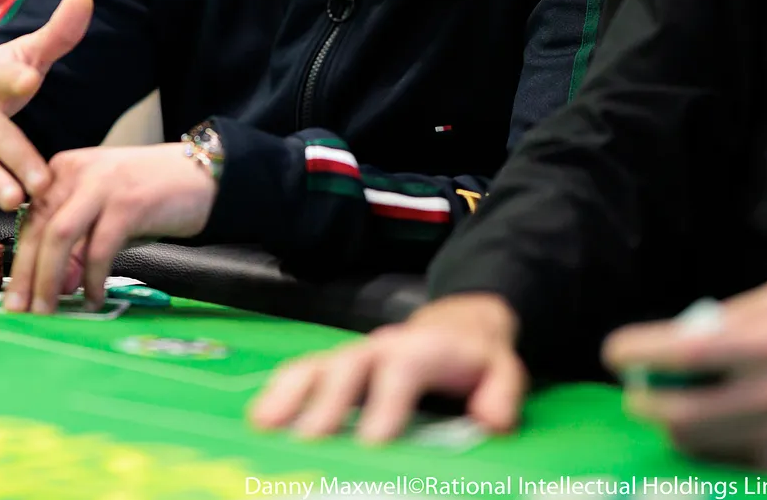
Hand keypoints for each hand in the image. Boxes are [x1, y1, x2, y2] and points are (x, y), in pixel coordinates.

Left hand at [5, 142, 216, 313]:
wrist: (203, 175)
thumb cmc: (151, 196)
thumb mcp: (104, 214)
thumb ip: (78, 245)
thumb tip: (56, 286)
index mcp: (63, 171)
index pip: (29, 220)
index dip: (18, 261)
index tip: (13, 296)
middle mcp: (76, 172)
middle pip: (38, 229)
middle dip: (25, 275)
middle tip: (20, 311)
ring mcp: (101, 184)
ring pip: (59, 237)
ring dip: (49, 279)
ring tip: (49, 311)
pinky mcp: (127, 202)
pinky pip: (99, 248)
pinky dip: (93, 278)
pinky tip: (94, 298)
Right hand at [249, 293, 525, 442]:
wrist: (454, 325)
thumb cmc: (476, 357)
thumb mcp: (504, 369)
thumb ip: (503, 393)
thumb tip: (491, 421)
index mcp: (420, 348)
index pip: (401, 371)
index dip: (386, 404)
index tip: (372, 442)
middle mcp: (378, 348)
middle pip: (346, 368)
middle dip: (325, 403)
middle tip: (309, 440)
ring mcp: (351, 356)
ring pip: (314, 366)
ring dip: (287, 394)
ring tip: (264, 425)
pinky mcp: (335, 367)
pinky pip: (301, 374)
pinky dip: (278, 393)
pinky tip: (261, 420)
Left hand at [605, 276, 766, 466]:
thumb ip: (728, 315)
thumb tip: (670, 337)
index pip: (688, 353)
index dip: (640, 354)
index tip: (615, 352)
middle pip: (681, 414)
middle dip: (641, 402)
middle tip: (634, 389)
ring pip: (693, 442)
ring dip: (668, 423)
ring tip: (670, 403)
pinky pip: (718, 458)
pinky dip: (700, 441)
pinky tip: (708, 422)